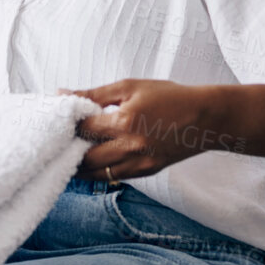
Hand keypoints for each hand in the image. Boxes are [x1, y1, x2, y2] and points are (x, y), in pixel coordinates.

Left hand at [59, 79, 243, 180]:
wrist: (206, 118)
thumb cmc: (169, 97)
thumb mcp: (130, 87)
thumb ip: (94, 94)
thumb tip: (62, 93)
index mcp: (125, 122)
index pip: (83, 129)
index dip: (68, 126)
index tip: (59, 122)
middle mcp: (130, 147)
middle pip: (86, 158)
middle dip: (69, 151)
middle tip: (58, 144)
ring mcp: (139, 163)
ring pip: (98, 174)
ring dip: (80, 168)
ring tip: (68, 157)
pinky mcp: (147, 171)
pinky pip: (115, 177)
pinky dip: (99, 172)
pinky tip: (90, 164)